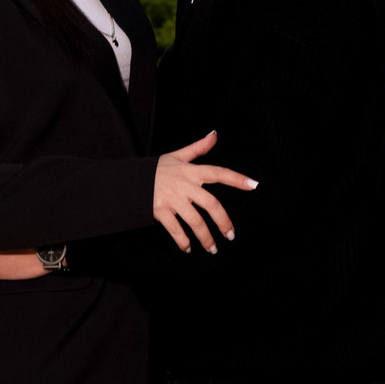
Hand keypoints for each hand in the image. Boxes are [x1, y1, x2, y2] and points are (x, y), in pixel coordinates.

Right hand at [153, 131, 257, 254]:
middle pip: (211, 204)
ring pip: (195, 221)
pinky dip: (183, 241)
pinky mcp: (160, 210)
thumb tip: (214, 135)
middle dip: (223, 222)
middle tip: (231, 236)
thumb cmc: (158, 168)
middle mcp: (185, 185)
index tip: (253, 185)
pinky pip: (175, 229)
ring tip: (212, 249)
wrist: (131, 179)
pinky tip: (188, 248)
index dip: (237, 178)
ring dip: (205, 237)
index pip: (218, 172)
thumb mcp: (178, 156)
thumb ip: (198, 148)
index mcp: (191, 171)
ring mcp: (173, 199)